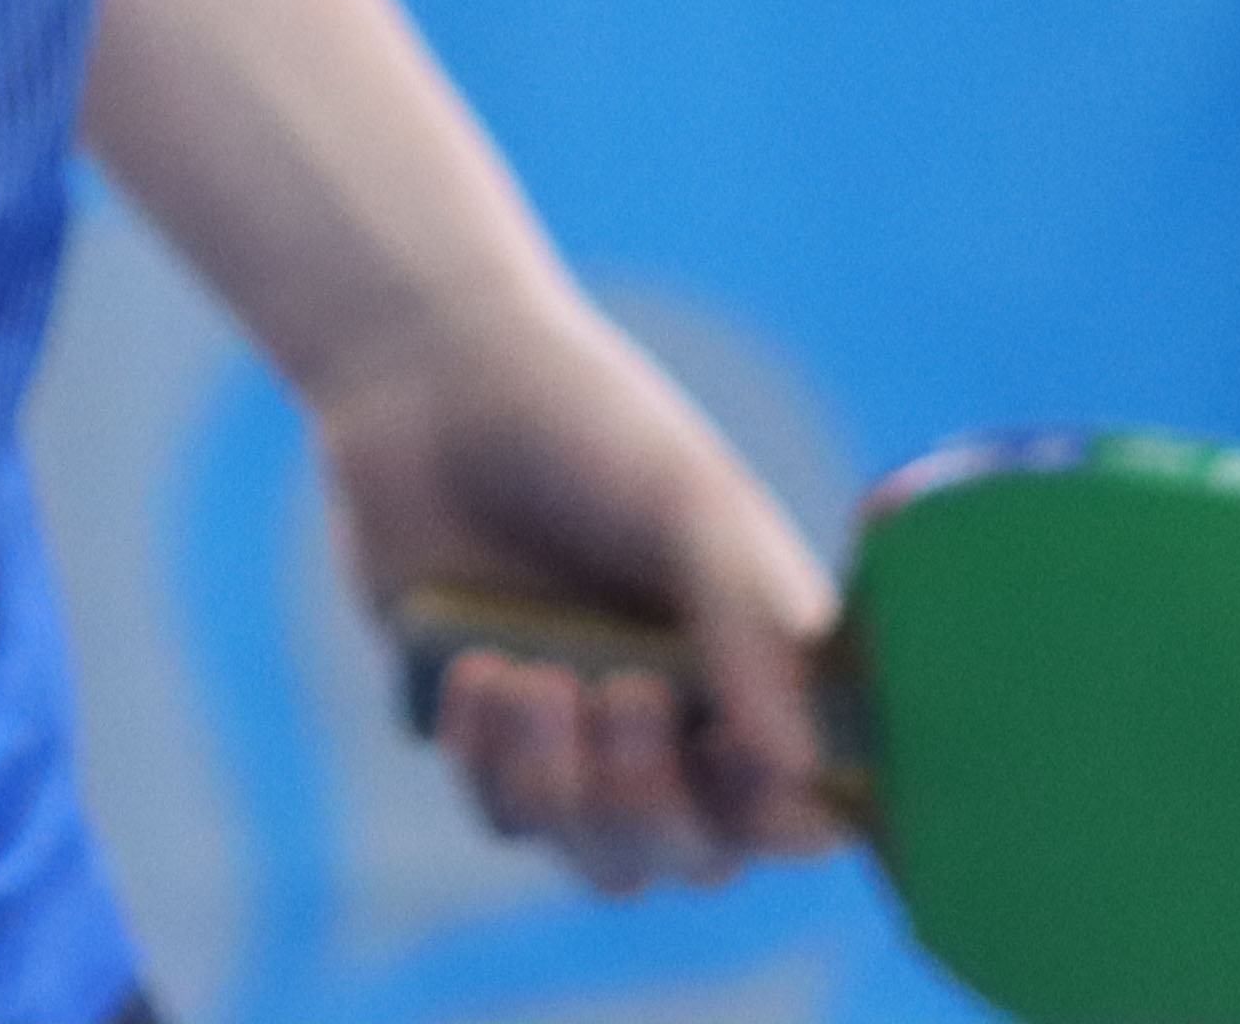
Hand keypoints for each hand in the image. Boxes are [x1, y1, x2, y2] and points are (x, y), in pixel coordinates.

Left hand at [327, 295, 845, 888]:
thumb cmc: (590, 427)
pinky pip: (503, 819)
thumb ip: (749, 627)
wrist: (432, 378)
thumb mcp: (692, 504)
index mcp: (763, 670)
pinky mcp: (491, 740)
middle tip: (622, 692)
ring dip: (564, 787)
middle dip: (656, 802)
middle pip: (700, 859)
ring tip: (527, 675)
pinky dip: (489, 762)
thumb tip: (799, 771)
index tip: (739, 763)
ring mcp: (586, 742)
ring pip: (604, 862)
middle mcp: (687, 723)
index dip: (784, 818)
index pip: (807, 805)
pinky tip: (474, 668)